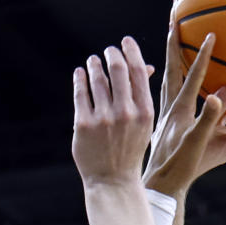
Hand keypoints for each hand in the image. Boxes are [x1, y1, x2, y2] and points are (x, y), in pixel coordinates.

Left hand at [72, 37, 154, 188]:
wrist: (113, 182)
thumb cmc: (130, 150)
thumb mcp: (144, 124)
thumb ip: (143, 95)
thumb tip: (146, 66)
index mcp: (144, 112)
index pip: (138, 70)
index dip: (130, 51)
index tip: (124, 42)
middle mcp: (125, 113)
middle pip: (117, 68)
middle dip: (111, 54)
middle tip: (107, 52)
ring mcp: (102, 119)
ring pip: (96, 78)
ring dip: (94, 65)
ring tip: (92, 63)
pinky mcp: (82, 125)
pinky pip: (80, 93)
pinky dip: (79, 78)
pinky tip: (80, 74)